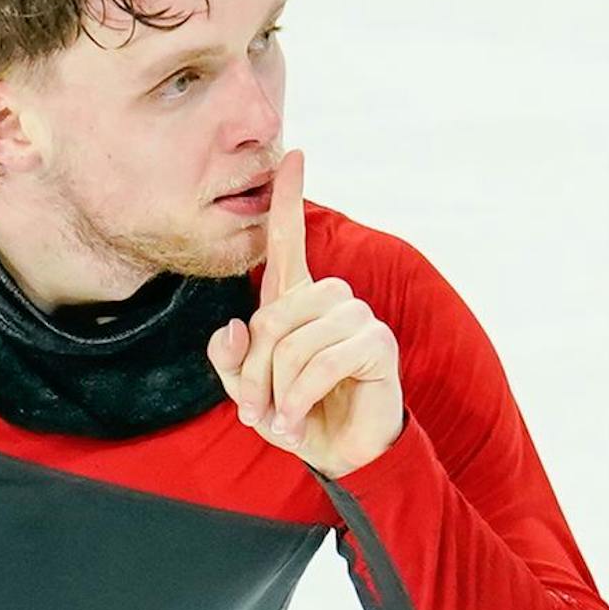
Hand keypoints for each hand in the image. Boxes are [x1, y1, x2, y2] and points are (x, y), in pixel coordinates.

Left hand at [206, 149, 403, 477]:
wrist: (342, 454)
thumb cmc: (297, 415)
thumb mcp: (250, 391)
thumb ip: (231, 360)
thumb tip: (232, 328)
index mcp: (298, 303)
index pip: (291, 242)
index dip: (289, 200)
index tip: (292, 155)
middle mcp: (331, 301)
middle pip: (272, 315)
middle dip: (254, 369)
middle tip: (254, 410)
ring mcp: (357, 318)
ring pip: (294, 341)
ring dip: (278, 387)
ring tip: (280, 418)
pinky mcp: (376, 344)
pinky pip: (321, 361)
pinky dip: (300, 397)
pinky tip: (298, 420)